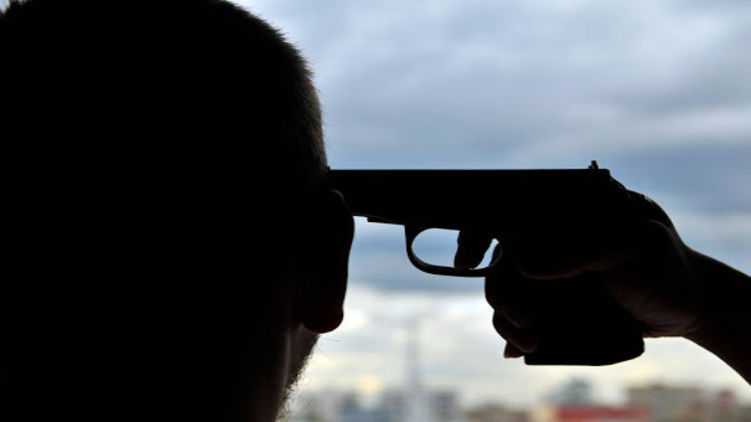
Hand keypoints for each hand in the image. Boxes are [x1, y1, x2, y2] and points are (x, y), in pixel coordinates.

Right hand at [456, 213, 702, 359]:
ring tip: (529, 341)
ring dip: (505, 317)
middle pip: (499, 256)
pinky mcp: (554, 300)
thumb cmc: (663, 266)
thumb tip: (522, 264)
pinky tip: (520, 348)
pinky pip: (521, 314)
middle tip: (518, 316)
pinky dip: (514, 332)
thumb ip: (581, 250)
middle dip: (497, 288)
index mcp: (564, 210)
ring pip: (506, 289)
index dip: (478, 230)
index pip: (508, 210)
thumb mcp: (631, 249)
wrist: (686, 307)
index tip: (468, 258)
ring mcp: (550, 270)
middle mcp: (549, 239)